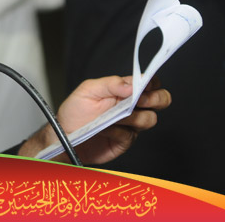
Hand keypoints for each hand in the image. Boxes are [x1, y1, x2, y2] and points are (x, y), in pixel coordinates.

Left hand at [19, 76, 170, 162]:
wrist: (64, 135)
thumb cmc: (75, 111)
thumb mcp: (88, 90)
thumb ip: (110, 83)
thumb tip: (132, 84)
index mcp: (124, 90)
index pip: (149, 83)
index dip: (152, 83)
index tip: (144, 86)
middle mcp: (131, 106)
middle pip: (160, 100)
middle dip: (155, 99)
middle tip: (138, 100)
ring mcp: (130, 124)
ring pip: (149, 119)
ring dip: (133, 116)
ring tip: (113, 116)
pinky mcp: (125, 140)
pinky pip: (131, 135)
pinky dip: (118, 130)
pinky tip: (105, 128)